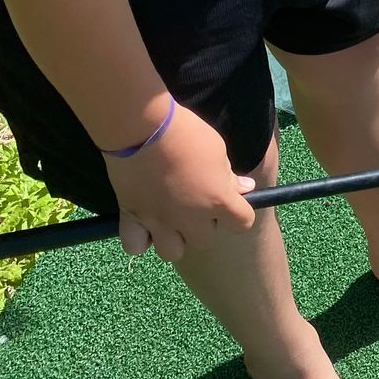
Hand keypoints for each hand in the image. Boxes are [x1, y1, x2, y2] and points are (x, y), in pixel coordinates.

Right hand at [103, 99, 256, 261]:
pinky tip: (145, 221)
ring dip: (175, 237)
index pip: (243, 223)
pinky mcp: (132, 217)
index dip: (238, 213)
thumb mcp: (217, 149)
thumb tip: (246, 189)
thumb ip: (230, 176)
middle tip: (196, 202)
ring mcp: (159, 221)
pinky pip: (136, 247)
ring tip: (171, 216)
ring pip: (172, 251)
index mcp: (217, 200)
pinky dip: (142, 238)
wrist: (143, 126)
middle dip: (204, 223)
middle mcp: (190, 218)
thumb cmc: (186, 132)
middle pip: (205, 239)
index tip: (231, 202)